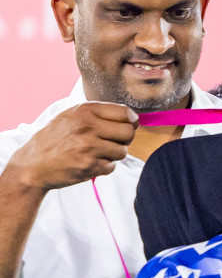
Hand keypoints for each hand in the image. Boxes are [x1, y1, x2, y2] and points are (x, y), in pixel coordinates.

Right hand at [4, 103, 136, 190]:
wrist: (33, 164)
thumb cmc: (53, 139)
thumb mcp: (70, 116)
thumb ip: (97, 114)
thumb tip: (131, 116)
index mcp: (84, 111)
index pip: (126, 112)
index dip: (132, 121)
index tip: (129, 125)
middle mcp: (87, 127)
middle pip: (129, 132)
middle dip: (125, 139)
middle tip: (114, 141)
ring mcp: (89, 147)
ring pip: (123, 151)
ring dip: (114, 154)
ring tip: (98, 152)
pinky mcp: (90, 166)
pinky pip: (112, 166)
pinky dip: (104, 166)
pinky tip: (89, 162)